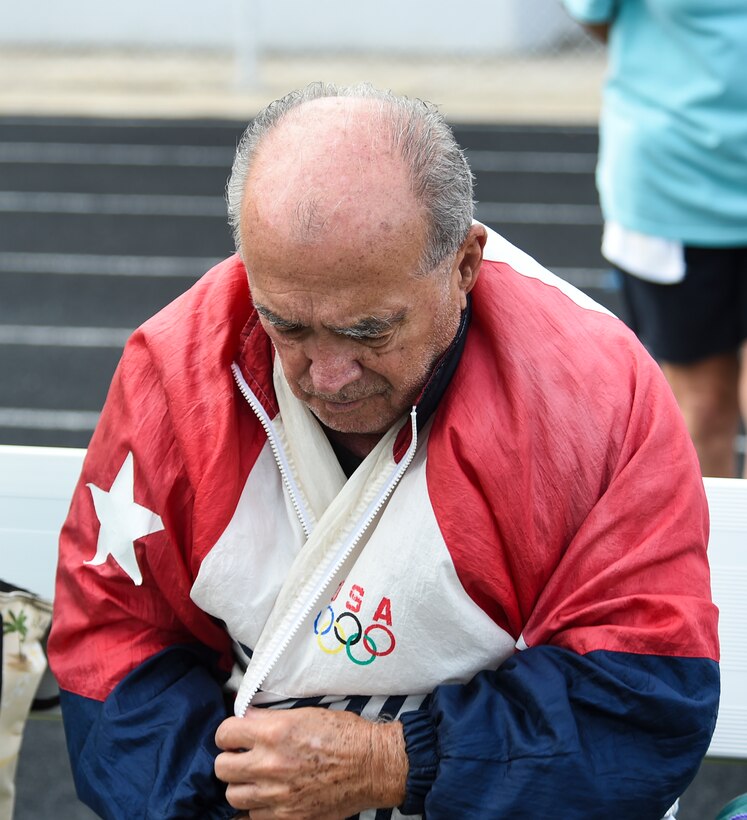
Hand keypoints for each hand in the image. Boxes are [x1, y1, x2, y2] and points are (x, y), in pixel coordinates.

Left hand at [215, 706, 407, 819]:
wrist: (372, 765)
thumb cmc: (345, 736)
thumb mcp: (307, 714)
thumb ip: (272, 719)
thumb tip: (247, 721)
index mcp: (275, 732)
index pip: (225, 733)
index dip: (228, 734)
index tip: (234, 736)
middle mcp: (271, 764)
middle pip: (222, 767)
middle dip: (230, 760)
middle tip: (242, 757)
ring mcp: (277, 794)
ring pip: (233, 795)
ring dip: (241, 785)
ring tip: (255, 778)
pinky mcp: (287, 817)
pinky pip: (252, 817)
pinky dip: (256, 808)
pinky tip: (267, 797)